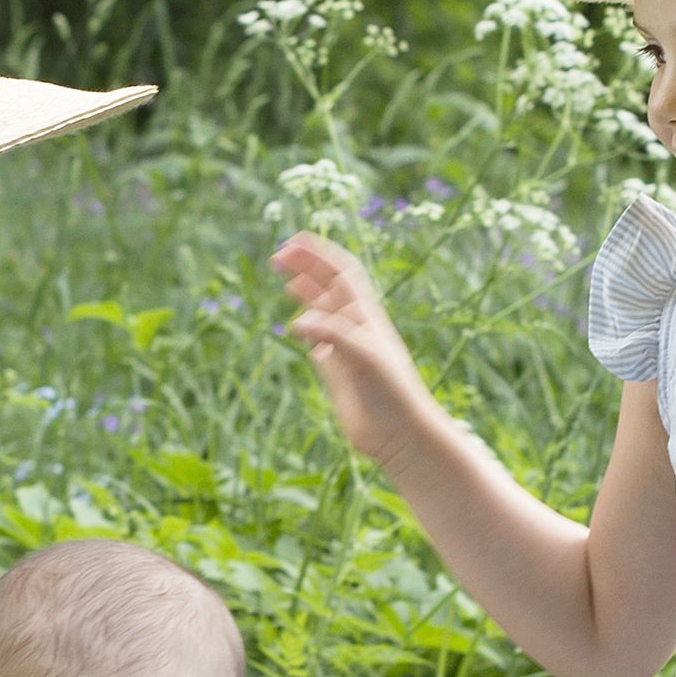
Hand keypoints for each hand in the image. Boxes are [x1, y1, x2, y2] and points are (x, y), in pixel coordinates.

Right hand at [273, 231, 437, 469]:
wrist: (399, 434)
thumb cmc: (391, 393)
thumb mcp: (364, 358)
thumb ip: (332, 335)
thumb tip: (297, 322)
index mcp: (365, 315)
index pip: (340, 273)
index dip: (318, 254)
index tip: (293, 242)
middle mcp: (355, 327)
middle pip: (327, 286)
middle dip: (305, 267)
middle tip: (276, 257)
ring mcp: (345, 348)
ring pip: (321, 311)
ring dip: (305, 292)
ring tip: (286, 278)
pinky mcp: (336, 371)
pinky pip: (318, 342)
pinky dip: (306, 329)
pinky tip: (296, 325)